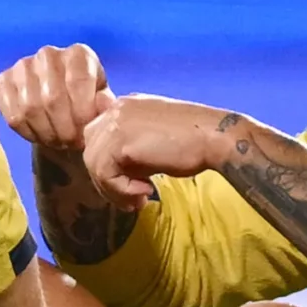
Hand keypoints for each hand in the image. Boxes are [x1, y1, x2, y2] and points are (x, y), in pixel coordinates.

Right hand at [0, 44, 117, 152]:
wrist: (60, 107)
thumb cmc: (87, 105)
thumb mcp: (103, 105)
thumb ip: (106, 105)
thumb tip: (103, 104)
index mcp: (78, 54)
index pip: (78, 82)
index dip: (82, 114)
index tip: (86, 133)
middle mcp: (48, 54)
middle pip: (52, 98)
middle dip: (64, 129)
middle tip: (71, 143)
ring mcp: (23, 66)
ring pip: (30, 108)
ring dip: (46, 133)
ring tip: (58, 141)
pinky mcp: (4, 81)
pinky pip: (12, 114)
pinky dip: (27, 132)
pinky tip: (40, 136)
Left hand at [81, 96, 238, 210]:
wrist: (216, 137)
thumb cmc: (194, 144)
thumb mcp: (154, 142)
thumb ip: (130, 151)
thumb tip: (113, 176)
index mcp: (125, 107)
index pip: (98, 138)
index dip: (108, 165)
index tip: (131, 185)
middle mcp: (117, 109)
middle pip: (91, 151)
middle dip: (107, 180)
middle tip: (131, 199)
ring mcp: (116, 122)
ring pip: (94, 165)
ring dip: (115, 190)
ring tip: (140, 199)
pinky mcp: (120, 140)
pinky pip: (105, 174)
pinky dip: (122, 190)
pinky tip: (146, 191)